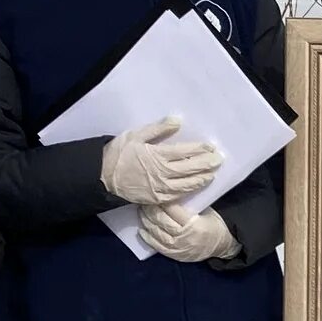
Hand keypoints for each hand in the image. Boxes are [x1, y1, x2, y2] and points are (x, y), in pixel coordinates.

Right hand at [100, 115, 223, 205]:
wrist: (103, 177)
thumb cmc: (119, 153)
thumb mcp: (136, 135)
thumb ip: (158, 129)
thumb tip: (177, 121)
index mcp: (158, 155)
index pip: (185, 151)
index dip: (200, 149)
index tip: (211, 147)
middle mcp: (163, 173)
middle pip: (190, 168)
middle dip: (207, 164)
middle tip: (219, 160)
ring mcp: (161, 188)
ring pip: (187, 184)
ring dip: (202, 178)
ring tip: (213, 174)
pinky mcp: (157, 199)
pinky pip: (178, 196)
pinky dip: (189, 191)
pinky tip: (196, 187)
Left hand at [138, 202, 234, 263]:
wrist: (223, 247)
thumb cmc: (215, 225)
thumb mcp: (207, 212)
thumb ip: (190, 205)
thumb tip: (172, 194)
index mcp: (194, 224)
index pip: (173, 210)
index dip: (163, 200)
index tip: (156, 192)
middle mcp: (184, 236)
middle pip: (161, 220)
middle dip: (151, 209)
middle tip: (144, 199)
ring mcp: (178, 247)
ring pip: (156, 233)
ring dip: (146, 221)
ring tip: (141, 211)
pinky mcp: (175, 255)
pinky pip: (157, 246)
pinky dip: (148, 238)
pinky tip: (142, 229)